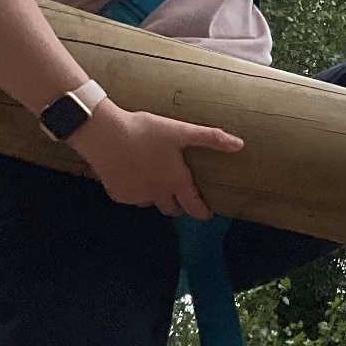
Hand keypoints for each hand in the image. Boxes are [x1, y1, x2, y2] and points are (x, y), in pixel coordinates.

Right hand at [72, 102, 243, 218]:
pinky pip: (132, 197)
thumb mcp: (181, 131)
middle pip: (172, 210)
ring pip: (150, 203)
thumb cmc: (145, 131)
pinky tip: (132, 172)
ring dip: (155, 196)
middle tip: (180, 193)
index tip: (207, 214)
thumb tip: (240, 145)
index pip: (194, 207)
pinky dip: (135, 190)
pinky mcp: (118, 195)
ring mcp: (136, 197)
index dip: (202, 212)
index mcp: (175, 181)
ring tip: (154, 177)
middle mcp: (157, 194)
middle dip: (178, 205)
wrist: (105, 134)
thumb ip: (211, 138)